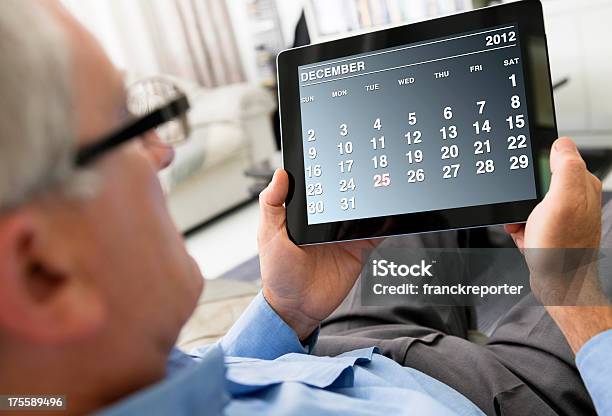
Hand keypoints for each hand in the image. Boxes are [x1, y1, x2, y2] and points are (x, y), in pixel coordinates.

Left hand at [258, 169, 380, 339]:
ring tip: (381, 186)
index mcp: (302, 214)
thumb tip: (281, 174)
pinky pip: (376, 232)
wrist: (297, 307)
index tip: (334, 155)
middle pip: (343, 195)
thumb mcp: (268, 236)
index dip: (323, 171)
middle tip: (364, 167)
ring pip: (362, 210)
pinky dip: (386, 222)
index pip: (316, 186)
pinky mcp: (358, 249)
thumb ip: (272, 205)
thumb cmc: (278, 274)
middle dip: (354, 182)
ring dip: (371, 200)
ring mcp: (343, 234)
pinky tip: (390, 212)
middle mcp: (324, 221)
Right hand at [504, 138, 609, 351]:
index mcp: (581, 185)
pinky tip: (523, 235)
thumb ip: (565, 167)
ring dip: (518, 211)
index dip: (536, 167)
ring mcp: (561, 215)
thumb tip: (561, 142)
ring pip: (528, 201)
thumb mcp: (562, 200)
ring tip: (522, 223)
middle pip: (538, 181)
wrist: (558, 286)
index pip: (556, 158)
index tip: (527, 181)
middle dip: (523, 193)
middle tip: (523, 207)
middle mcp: (574, 199)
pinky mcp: (550, 230)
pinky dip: (518, 227)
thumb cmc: (561, 249)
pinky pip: (525, 219)